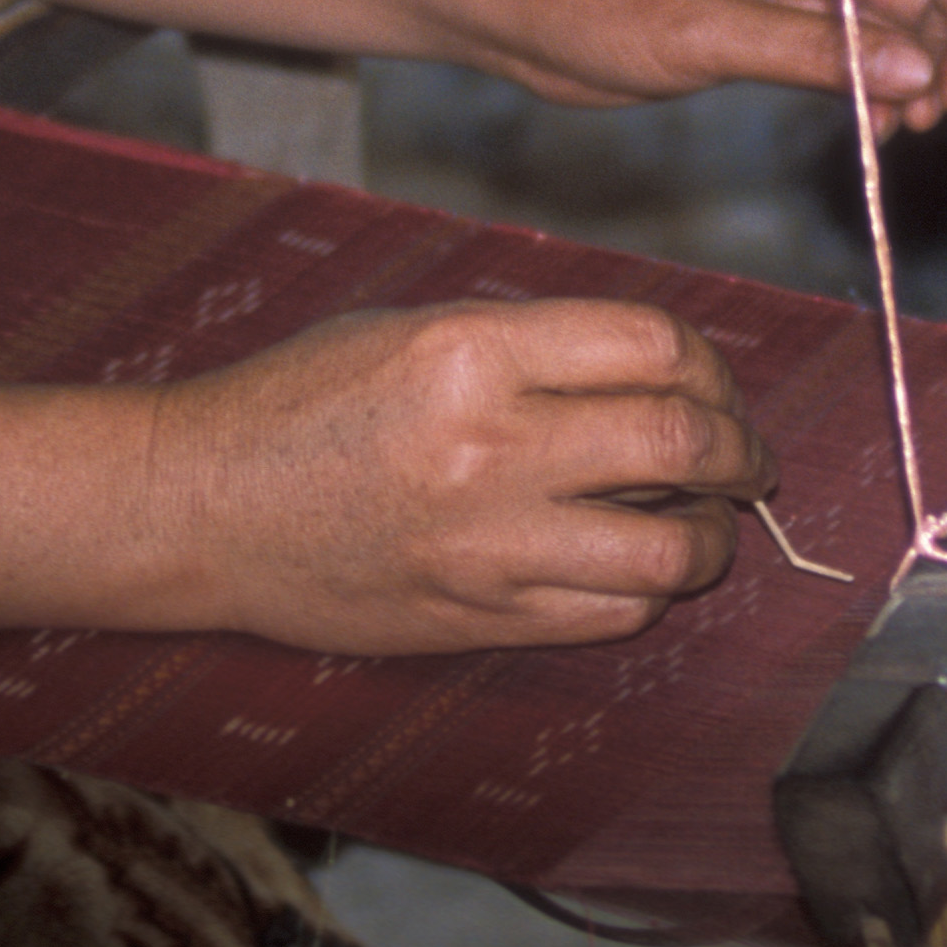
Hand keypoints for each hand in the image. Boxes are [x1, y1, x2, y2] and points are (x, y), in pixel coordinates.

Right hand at [149, 298, 765, 654]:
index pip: (654, 346)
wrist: (201, 506)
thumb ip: (534, 342)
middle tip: (746, 456)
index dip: (710, 364)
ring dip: (713, 535)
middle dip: (740, 448)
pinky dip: (648, 592)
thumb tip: (658, 366)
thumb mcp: (413, 328)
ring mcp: (487, 545)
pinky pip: (612, 615)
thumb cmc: (302, 400)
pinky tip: (636, 568)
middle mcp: (490, 447)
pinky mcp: (478, 619)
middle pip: (682, 444)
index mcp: (472, 352)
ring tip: (707, 521)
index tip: (713, 383)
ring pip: (669, 551)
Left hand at [457, 0, 946, 125]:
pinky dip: (885, 77)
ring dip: (926, 61)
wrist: (517, 7)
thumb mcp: (700, 34)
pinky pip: (863, 35)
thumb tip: (919, 69)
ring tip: (913, 126)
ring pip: (905, 3)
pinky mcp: (781, 6)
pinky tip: (880, 125)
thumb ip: (813, 52)